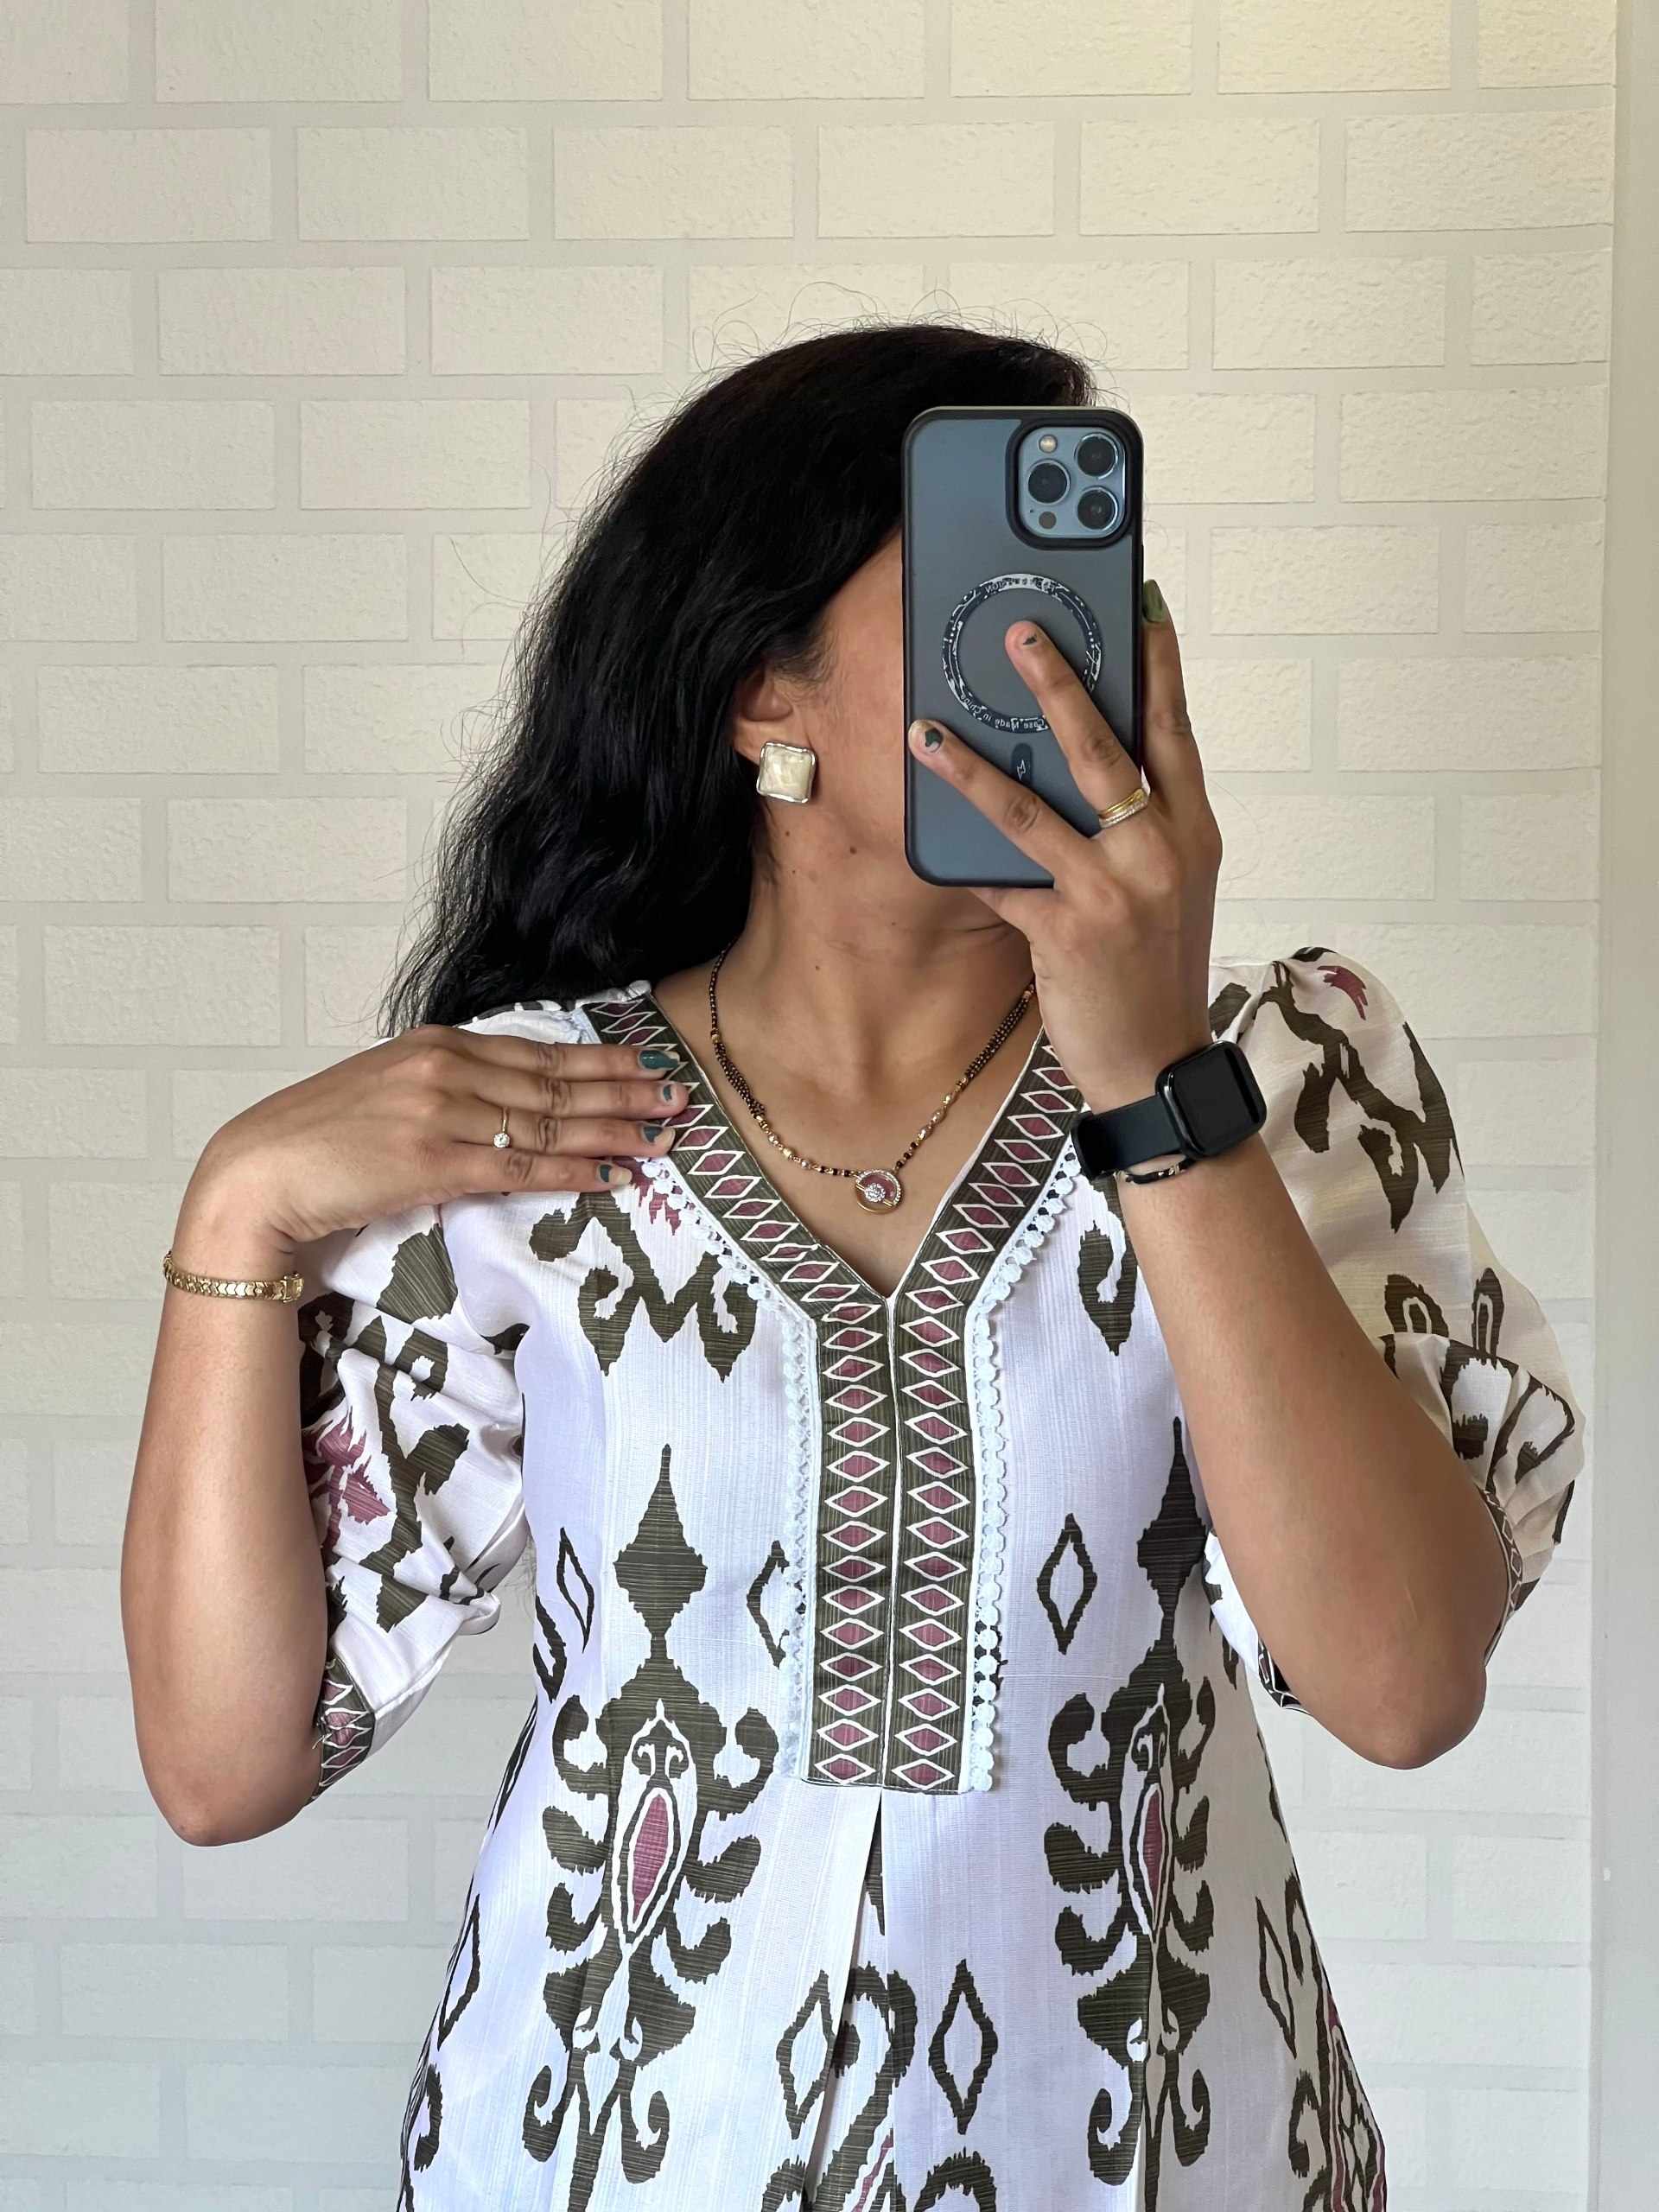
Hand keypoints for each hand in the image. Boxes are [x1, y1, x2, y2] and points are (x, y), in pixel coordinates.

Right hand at [187, 1027, 694, 1255]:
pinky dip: (570, 1172)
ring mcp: (441, 1113)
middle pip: (556, 1083)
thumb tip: (505, 1101)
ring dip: (612, 1134)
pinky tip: (609, 1177)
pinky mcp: (432, 1162)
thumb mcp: (389, 1089)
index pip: (538, 1052)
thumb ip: (447, 1086)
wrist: (259, 1172)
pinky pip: (519, 1166)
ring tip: (659, 1142)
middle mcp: (446, 1069)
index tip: (647, 1066)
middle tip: (679, 1100)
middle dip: (624, 1093)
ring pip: (548, 1124)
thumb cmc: (320, 1138)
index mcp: (438, 1044)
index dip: (600, 1061)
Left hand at [906, 579, 1222, 1112]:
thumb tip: (1084, 764)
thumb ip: (1140, 825)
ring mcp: (1115, 891)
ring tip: (927, 727)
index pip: (1174, 730)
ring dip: (973, 764)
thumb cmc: (1156, 966)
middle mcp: (1159, 850)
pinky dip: (965, 858)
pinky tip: (925, 831)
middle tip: (1020, 632)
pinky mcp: (1069, 931)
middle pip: (1103, 748)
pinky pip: (1003, 881)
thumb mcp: (1169, 885)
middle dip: (1060, 682)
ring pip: (1033, 809)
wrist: (1158, 1062)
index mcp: (1191, 829)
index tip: (1137, 603)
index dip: (1156, 665)